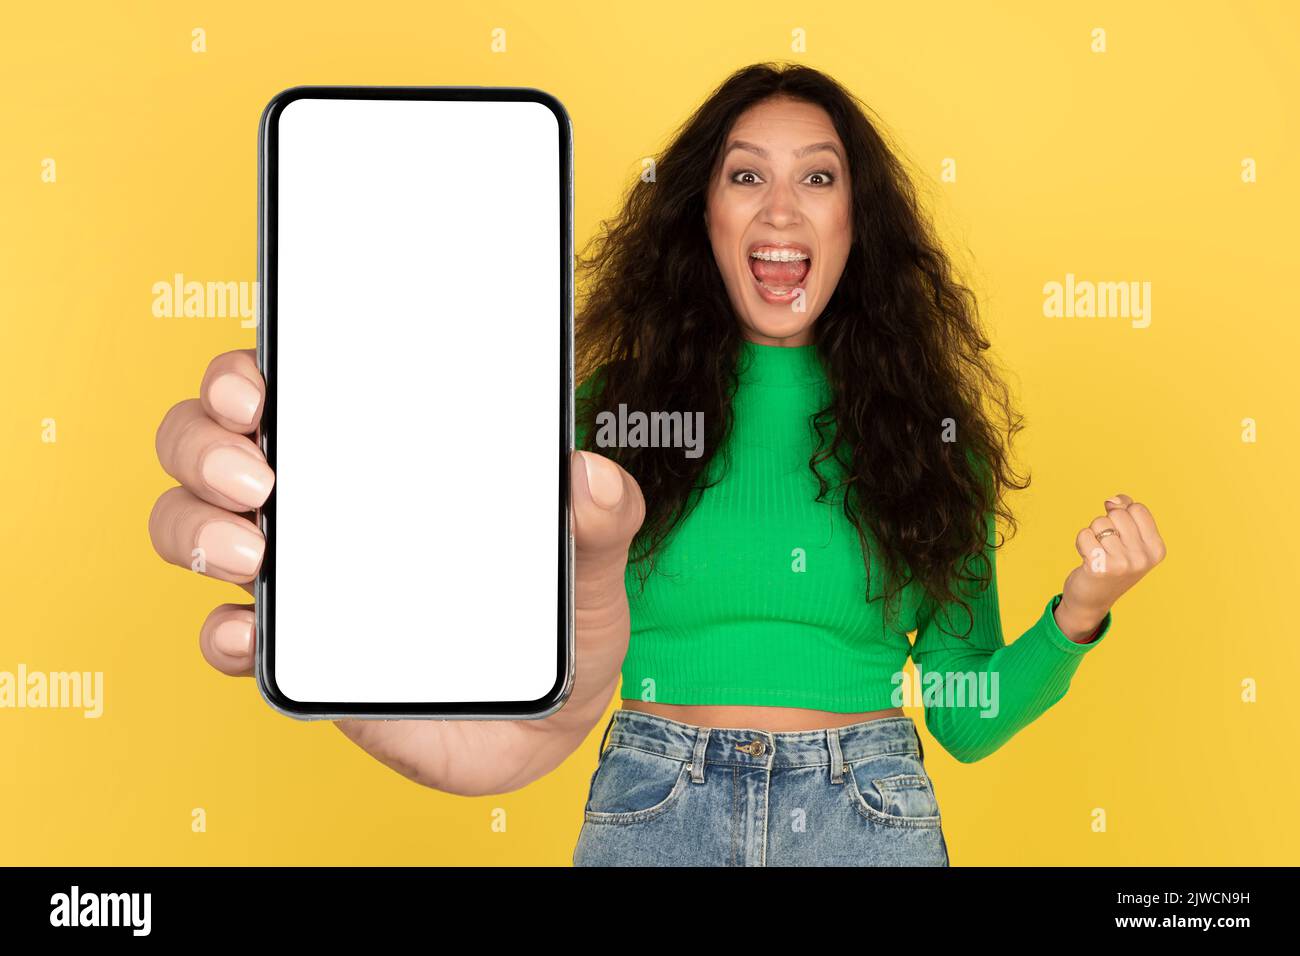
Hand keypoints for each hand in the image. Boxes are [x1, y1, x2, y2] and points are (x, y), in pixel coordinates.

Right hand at [149, 349, 644, 794]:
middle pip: (209, 443)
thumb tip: (587, 472)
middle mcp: (319, 503)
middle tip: (257, 474)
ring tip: (253, 549)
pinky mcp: (295, 654)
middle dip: (202, 441)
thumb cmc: (555, 616)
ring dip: (194, 525)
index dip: (242, 373)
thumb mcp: (592, 560)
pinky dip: (220, 631)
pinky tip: (251, 632)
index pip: (288, 387)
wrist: (548, 719)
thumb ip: (603, 515)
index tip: (256, 386)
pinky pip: (225, 635)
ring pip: (192, 524)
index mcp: (378, 456)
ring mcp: (298, 576)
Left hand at [1058, 493, 1165, 638]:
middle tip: (1107, 547)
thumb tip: (1112, 500)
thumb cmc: (1111, 564)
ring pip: (1100, 523)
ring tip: (1098, 553)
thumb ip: (1127, 514)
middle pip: (1118, 513)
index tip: (1119, 531)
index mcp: (1156, 549)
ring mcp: (1123, 563)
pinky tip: (1087, 558)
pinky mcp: (1100, 567)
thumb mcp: (1129, 541)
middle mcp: (1143, 557)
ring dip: (1093, 534)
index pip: (1138, 508)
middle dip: (1107, 524)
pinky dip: (1081, 542)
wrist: (1093, 600)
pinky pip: (1084, 534)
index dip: (1122, 512)